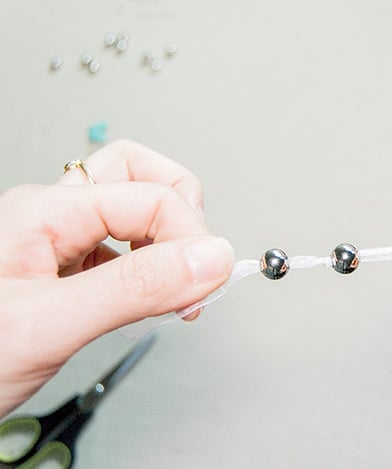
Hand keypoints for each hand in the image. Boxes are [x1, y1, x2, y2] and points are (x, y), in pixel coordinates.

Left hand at [0, 140, 233, 416]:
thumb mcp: (47, 325)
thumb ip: (134, 289)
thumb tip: (208, 259)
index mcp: (44, 212)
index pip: (151, 196)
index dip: (191, 237)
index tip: (208, 282)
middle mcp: (52, 216)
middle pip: (140, 174)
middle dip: (182, 213)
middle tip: (196, 261)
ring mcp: (57, 241)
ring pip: (133, 208)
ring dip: (168, 239)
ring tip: (176, 282)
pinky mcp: (64, 270)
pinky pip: (123, 249)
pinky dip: (151, 268)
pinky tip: (149, 299)